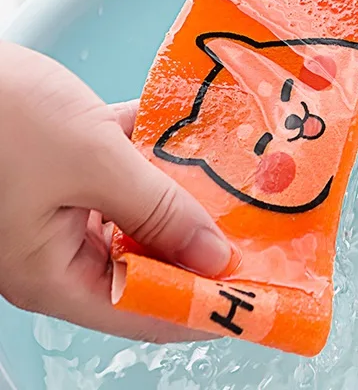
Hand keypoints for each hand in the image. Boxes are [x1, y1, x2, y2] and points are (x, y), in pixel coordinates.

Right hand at [0, 42, 232, 341]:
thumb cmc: (1, 118)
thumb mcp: (89, 163)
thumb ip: (156, 208)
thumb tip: (212, 256)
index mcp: (53, 272)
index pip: (142, 310)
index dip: (201, 306)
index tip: (256, 296)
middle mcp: (58, 245)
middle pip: (146, 259)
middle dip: (201, 241)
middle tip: (260, 228)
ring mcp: (60, 203)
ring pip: (138, 209)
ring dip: (183, 191)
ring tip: (241, 180)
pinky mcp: (64, 163)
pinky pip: (120, 166)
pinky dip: (152, 150)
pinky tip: (192, 132)